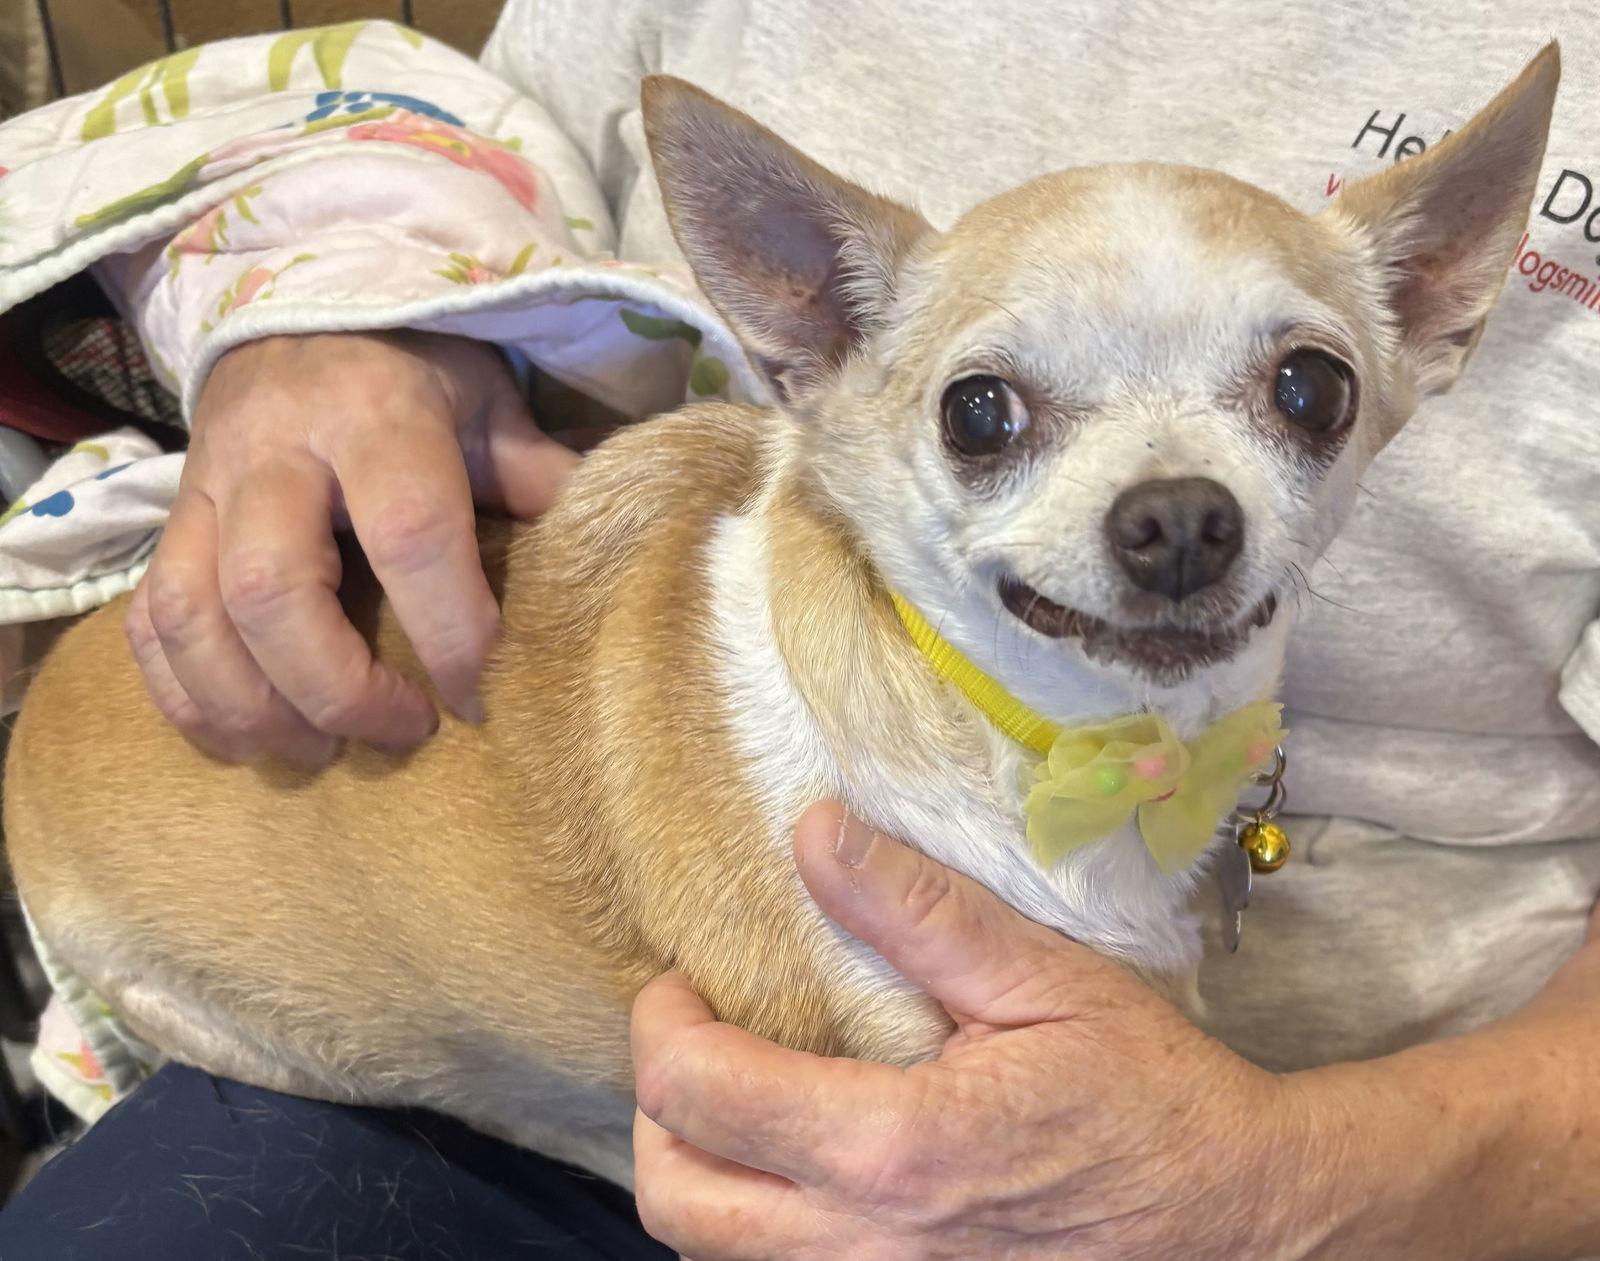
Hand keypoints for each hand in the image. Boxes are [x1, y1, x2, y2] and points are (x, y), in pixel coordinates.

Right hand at [127, 332, 576, 765]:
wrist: (300, 317)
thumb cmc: (416, 370)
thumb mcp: (489, 401)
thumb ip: (539, 476)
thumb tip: (616, 560)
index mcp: (378, 415)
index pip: (410, 532)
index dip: (451, 629)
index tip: (481, 697)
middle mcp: (277, 449)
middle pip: (270, 587)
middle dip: (335, 686)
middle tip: (404, 731)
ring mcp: (208, 488)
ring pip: (191, 615)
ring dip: (252, 708)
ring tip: (322, 752)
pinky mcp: (171, 523)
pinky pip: (149, 622)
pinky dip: (188, 697)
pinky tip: (247, 737)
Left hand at [631, 802, 1315, 1259]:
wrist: (1230, 1220)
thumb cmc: (1147, 1095)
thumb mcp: (1043, 981)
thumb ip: (918, 911)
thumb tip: (812, 834)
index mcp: (893, 1151)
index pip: (699, 1092)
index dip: (663, 1022)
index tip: (685, 978)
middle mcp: (866, 1248)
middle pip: (677, 1197)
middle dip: (658, 1107)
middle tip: (697, 1038)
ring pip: (715, 1254)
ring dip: (702, 1170)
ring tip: (742, 1093)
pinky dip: (756, 1224)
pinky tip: (800, 1163)